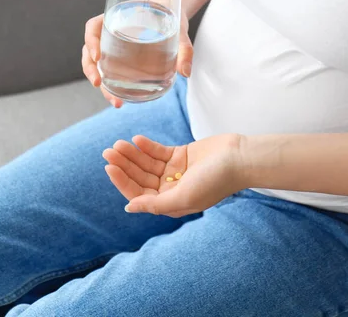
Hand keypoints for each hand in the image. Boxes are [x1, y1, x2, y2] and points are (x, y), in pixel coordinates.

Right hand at [82, 10, 192, 107]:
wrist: (171, 18)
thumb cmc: (172, 18)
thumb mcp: (179, 31)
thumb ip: (184, 49)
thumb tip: (185, 73)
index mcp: (115, 18)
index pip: (93, 27)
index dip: (91, 40)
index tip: (98, 55)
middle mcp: (109, 32)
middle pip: (89, 50)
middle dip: (90, 69)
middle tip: (97, 83)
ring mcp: (111, 47)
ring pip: (96, 65)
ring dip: (101, 83)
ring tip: (115, 101)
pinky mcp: (118, 60)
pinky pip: (108, 72)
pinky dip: (111, 87)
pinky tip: (121, 100)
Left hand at [102, 134, 244, 216]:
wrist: (239, 158)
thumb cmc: (215, 181)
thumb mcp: (183, 197)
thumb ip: (155, 204)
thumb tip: (129, 208)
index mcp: (170, 203)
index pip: (138, 194)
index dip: (122, 181)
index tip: (109, 167)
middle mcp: (170, 189)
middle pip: (140, 177)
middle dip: (124, 165)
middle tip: (108, 152)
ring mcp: (175, 171)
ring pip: (146, 163)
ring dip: (132, 154)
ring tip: (119, 143)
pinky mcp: (180, 155)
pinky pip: (158, 152)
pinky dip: (147, 146)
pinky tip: (137, 140)